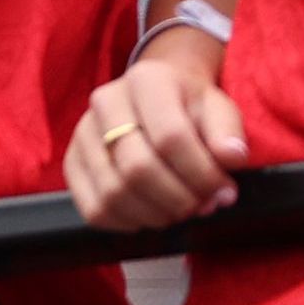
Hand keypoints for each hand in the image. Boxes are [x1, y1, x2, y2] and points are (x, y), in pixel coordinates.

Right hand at [64, 37, 251, 230]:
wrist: (156, 97)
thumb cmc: (190, 107)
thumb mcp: (219, 109)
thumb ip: (228, 134)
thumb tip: (231, 160)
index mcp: (147, 80)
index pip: (170, 137)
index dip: (201, 174)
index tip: (224, 191)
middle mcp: (105, 102)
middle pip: (138, 168)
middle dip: (178, 199)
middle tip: (201, 207)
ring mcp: (83, 133)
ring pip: (113, 192)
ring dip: (154, 215)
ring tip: (177, 211)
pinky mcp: (72, 162)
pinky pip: (93, 208)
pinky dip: (125, 224)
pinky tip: (149, 216)